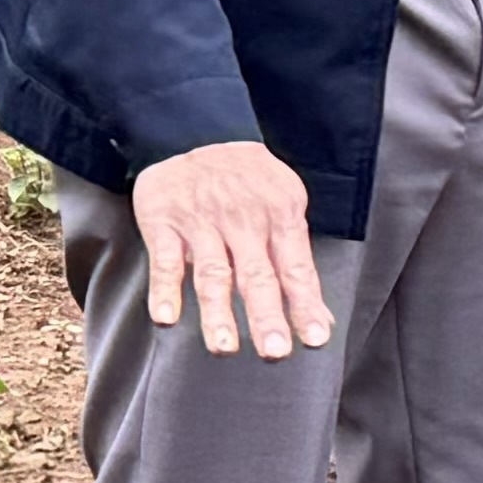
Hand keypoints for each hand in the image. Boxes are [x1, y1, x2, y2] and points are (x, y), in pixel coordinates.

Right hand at [130, 138, 336, 362]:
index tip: (315, 338)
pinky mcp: (165, 221)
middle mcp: (243, 221)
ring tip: (224, 347)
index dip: (305, 304)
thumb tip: (318, 315)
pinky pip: (165, 260)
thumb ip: (294, 260)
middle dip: (266, 315)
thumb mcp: (282, 204)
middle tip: (275, 352)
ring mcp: (202, 221)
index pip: (295, 268)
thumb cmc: (247, 179)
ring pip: (213, 272)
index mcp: (280, 215)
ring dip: (218, 312)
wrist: (194, 131)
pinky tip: (166, 317)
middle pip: (257, 275)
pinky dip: (165, 289)